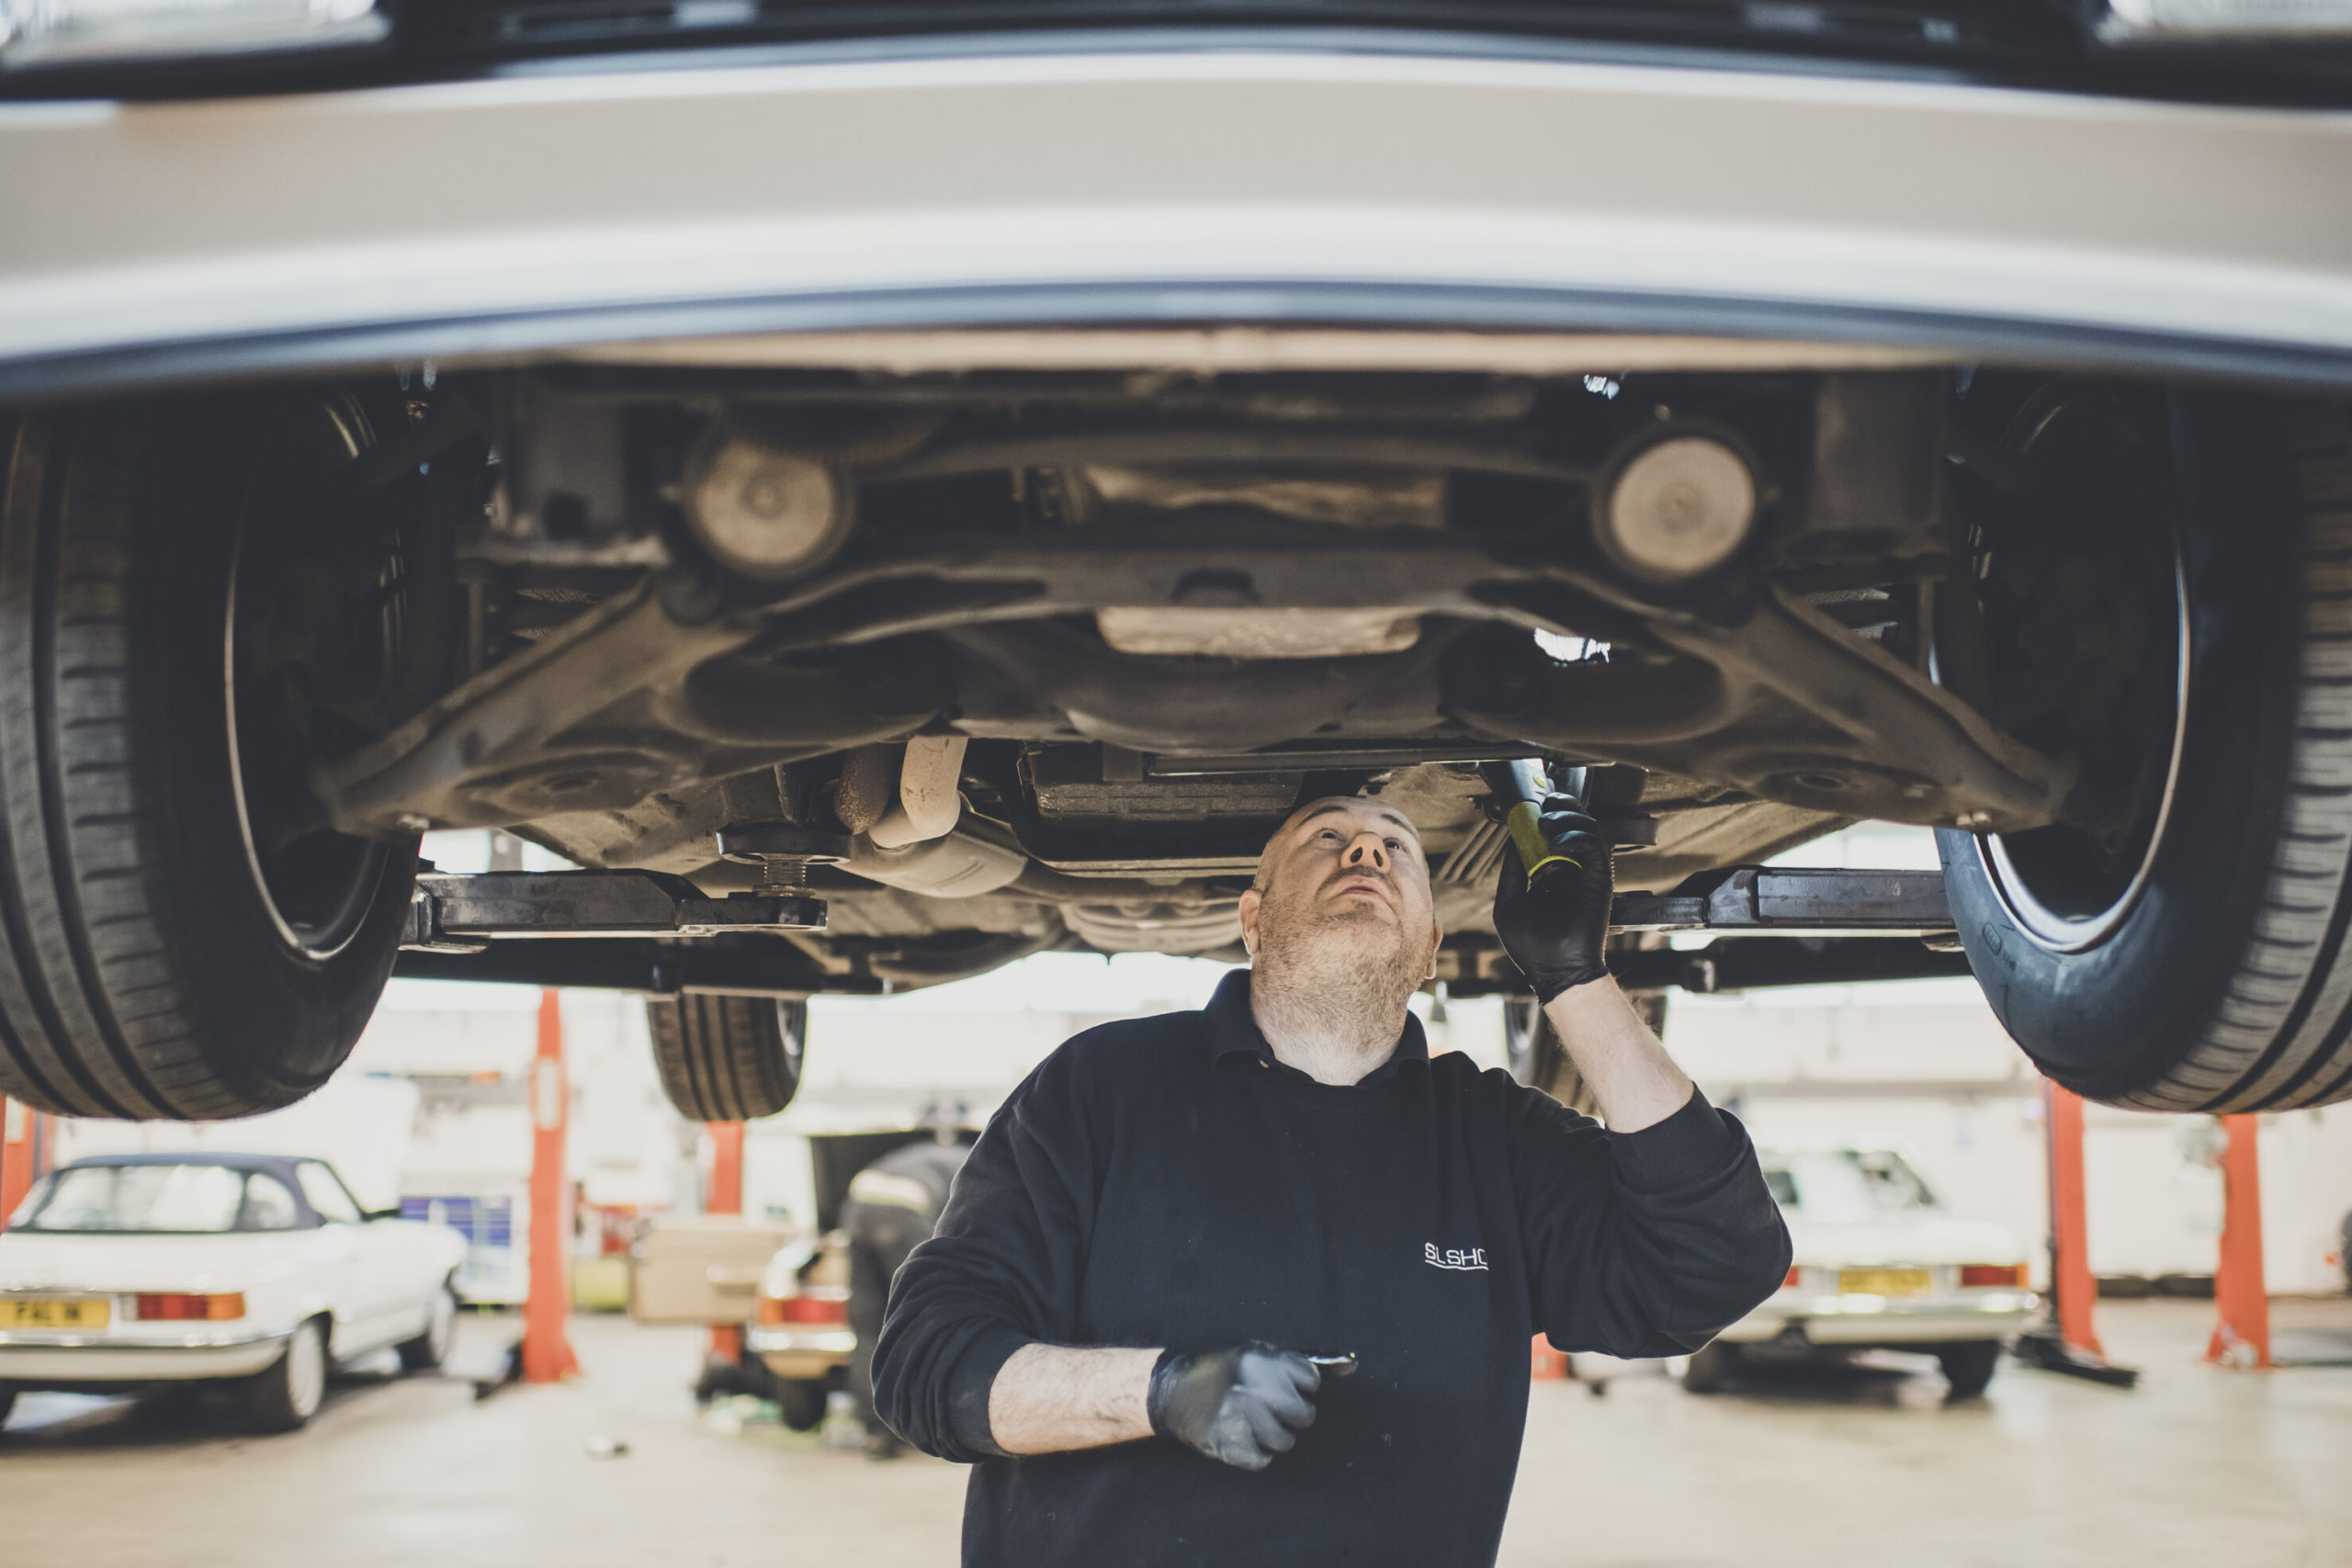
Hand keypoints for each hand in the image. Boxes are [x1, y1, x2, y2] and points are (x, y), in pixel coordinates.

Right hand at [1146, 1342, 1319, 1470]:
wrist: (1172, 1390)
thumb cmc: (1224, 1370)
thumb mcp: (1258, 1353)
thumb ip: (1303, 1362)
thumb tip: (1352, 1365)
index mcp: (1261, 1359)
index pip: (1311, 1381)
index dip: (1300, 1386)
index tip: (1283, 1386)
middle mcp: (1251, 1386)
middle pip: (1303, 1414)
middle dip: (1293, 1415)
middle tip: (1272, 1409)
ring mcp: (1238, 1416)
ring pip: (1285, 1441)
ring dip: (1275, 1436)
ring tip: (1255, 1424)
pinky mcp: (1227, 1443)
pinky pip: (1262, 1460)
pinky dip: (1256, 1453)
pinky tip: (1242, 1437)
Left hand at [1493, 793, 1612, 1002]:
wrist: (1555, 971)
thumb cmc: (1531, 945)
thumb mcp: (1509, 903)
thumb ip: (1511, 871)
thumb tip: (1512, 837)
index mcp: (1551, 873)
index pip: (1552, 833)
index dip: (1544, 812)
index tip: (1531, 799)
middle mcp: (1571, 869)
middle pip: (1573, 823)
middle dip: (1559, 805)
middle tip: (1544, 800)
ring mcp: (1587, 872)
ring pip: (1586, 826)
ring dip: (1567, 815)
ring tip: (1547, 821)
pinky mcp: (1601, 877)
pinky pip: (1594, 844)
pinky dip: (1576, 835)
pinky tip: (1557, 843)